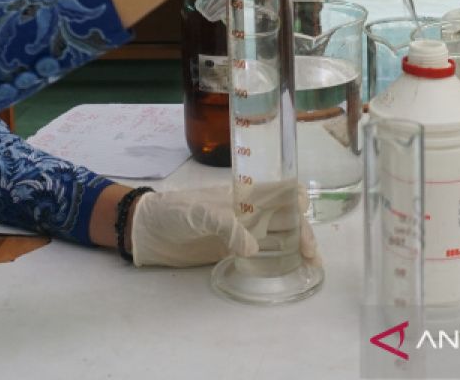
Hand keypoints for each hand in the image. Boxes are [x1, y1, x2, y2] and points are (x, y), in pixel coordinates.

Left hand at [129, 185, 319, 268]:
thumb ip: (225, 226)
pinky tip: (290, 270)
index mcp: (244, 194)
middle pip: (286, 217)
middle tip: (311, 256)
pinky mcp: (232, 250)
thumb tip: (254, 248)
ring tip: (312, 266)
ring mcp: (242, 232)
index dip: (298, 199)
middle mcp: (249, 211)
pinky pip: (262, 254)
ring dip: (297, 247)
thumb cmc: (173, 211)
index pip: (280, 190)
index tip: (304, 217)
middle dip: (304, 232)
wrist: (147, 231)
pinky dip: (279, 260)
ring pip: (279, 236)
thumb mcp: (198, 213)